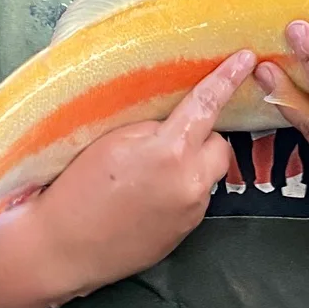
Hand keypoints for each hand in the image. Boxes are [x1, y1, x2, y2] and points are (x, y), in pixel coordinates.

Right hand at [33, 51, 254, 299]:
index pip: (207, 105)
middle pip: (220, 146)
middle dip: (203, 137)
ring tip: (151, 173)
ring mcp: (191, 212)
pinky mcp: (185, 234)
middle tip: (170, 137)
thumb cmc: (76, 190)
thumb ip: (152, 127)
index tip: (245, 58)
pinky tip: (147, 198)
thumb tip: (175, 124)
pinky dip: (179, 191)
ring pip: (208, 175)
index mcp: (169, 152)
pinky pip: (194, 200)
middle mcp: (190, 183)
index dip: (226, 79)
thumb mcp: (111, 141)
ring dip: (191, 166)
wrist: (62, 249)